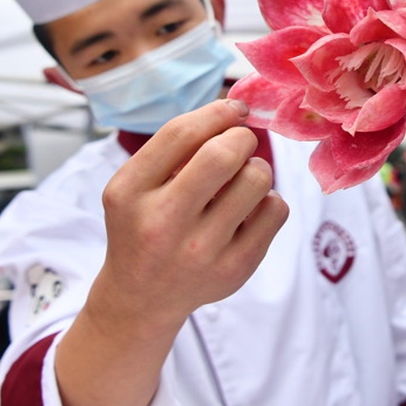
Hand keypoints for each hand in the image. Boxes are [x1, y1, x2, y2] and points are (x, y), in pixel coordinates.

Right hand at [92, 99, 288, 329]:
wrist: (143, 297)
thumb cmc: (146, 223)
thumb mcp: (137, 184)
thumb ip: (176, 146)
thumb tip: (237, 109)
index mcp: (130, 192)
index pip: (182, 133)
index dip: (218, 112)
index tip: (235, 110)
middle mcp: (162, 223)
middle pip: (223, 154)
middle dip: (242, 138)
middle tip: (240, 145)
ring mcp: (200, 250)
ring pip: (256, 179)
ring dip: (257, 168)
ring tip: (242, 180)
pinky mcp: (235, 268)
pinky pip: (275, 209)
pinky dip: (268, 200)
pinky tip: (248, 210)